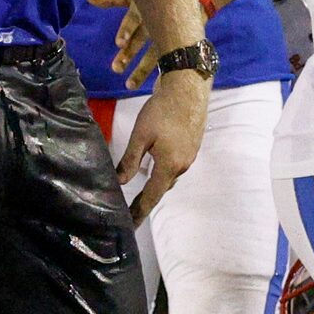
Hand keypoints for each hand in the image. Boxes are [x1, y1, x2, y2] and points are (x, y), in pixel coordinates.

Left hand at [87, 0, 162, 86]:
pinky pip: (169, 62)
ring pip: (154, 54)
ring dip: (142, 70)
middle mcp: (156, 22)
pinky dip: (163, 76)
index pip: (133, 19)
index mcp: (145, 8)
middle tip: (116, 68)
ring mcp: (167, 35)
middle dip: (130, 54)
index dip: (127, 30)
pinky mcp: (178, 44)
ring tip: (129, 86)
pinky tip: (157, 89)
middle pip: (142, 40)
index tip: (120, 43)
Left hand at [117, 68, 207, 221]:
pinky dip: (163, 170)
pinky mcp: (193, 146)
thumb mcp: (141, 135)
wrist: (189, 87)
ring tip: (140, 190)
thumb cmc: (163, 109)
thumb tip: (120, 182)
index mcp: (170, 165)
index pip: (151, 196)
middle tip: (130, 209)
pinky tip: (154, 164)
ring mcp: (190, 156)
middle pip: (161, 188)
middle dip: (146, 199)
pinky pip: (175, 165)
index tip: (131, 226)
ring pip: (169, 176)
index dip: (139, 211)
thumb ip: (130, 160)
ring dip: (155, 183)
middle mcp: (183, 165)